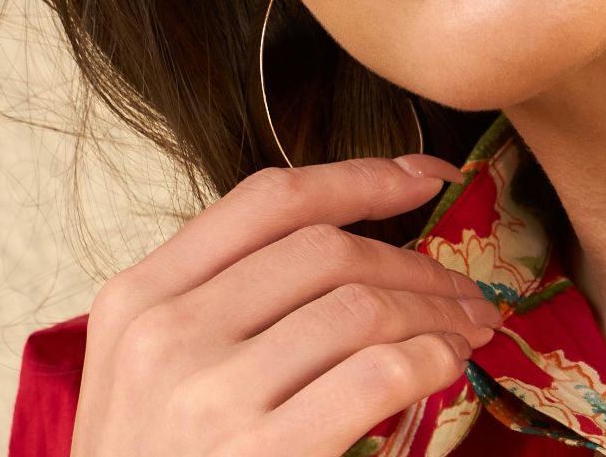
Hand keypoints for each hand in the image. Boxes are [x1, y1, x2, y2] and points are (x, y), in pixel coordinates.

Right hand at [67, 154, 499, 456]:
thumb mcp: (147, 371)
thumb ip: (219, 300)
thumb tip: (348, 242)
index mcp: (137, 298)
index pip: (268, 201)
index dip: (361, 176)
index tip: (425, 176)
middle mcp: (166, 335)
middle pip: (327, 250)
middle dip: (416, 262)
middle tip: (464, 289)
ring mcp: (209, 395)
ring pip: (363, 306)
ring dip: (438, 312)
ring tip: (469, 329)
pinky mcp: (264, 452)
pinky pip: (381, 373)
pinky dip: (432, 359)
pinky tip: (447, 367)